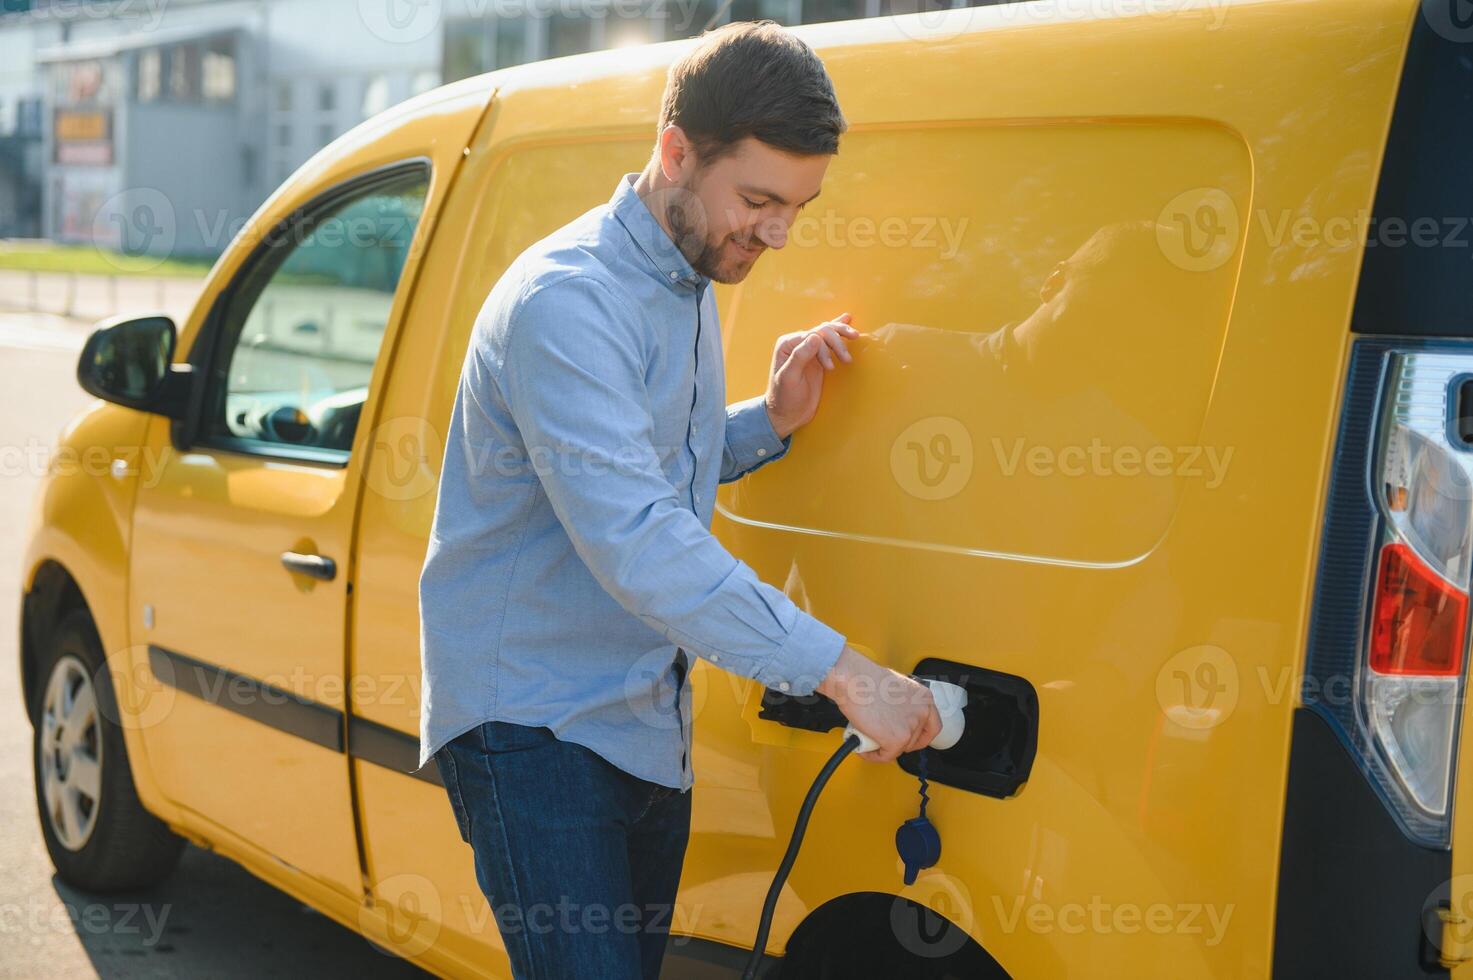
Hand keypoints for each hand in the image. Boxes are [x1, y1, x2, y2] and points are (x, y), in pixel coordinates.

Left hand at [764, 313, 860, 439]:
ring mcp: (808, 349)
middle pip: (822, 331)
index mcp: (787, 344)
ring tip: (855, 337)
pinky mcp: (818, 358)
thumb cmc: (784, 398)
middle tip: (846, 359)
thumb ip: (799, 356)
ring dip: (842, 334)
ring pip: (827, 332)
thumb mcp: (789, 378)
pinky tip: (846, 320)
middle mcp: (797, 343)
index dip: (824, 348)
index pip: (812, 336)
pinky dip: (839, 331)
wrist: (788, 414)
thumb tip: (815, 336)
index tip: (830, 367)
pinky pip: (829, 341)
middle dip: (836, 342)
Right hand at [816, 646, 940, 762]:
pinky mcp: (897, 739)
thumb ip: (903, 705)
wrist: (853, 680)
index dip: (920, 736)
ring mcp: (911, 726)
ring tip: (870, 739)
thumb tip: (896, 720)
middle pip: (915, 740)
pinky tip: (864, 748)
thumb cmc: (866, 679)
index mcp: (924, 697)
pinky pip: (886, 756)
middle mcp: (922, 711)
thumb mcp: (896, 688)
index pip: (933, 726)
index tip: (910, 739)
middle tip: (883, 738)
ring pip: (900, 749)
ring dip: (884, 748)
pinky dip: (874, 756)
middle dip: (898, 742)